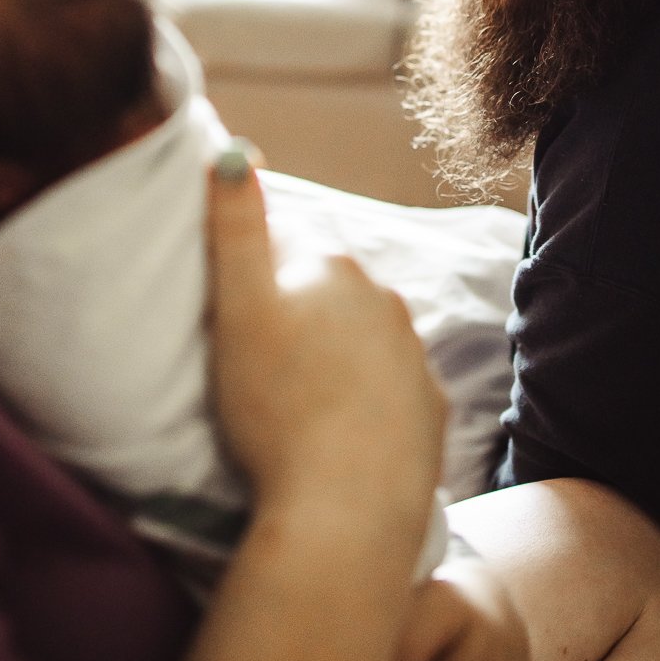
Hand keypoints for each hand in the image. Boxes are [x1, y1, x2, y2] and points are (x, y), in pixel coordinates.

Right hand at [207, 151, 445, 543]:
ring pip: (363, 336)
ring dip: (333, 352)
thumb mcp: (238, 310)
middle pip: (329, 289)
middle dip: (297, 308)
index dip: (253, 270)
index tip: (231, 308)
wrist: (345, 510)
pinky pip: (389, 389)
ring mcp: (413, 356)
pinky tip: (336, 428)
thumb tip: (234, 150)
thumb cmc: (276, 406)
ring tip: (294, 398)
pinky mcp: (429, 410)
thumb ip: (235, 227)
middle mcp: (385, 299)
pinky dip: (364, 399)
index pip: (285, 244)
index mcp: (334, 269)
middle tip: (256, 357)